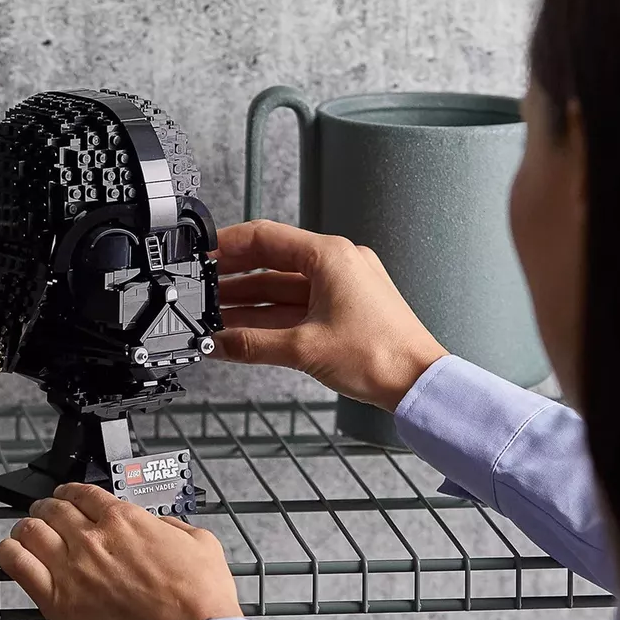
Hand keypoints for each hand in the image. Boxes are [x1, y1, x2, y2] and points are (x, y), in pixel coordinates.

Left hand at [0, 484, 241, 619]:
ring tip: (27, 531)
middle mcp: (93, 539)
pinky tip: (12, 552)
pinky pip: (17, 565)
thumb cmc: (199, 600)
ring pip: (30, 531)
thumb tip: (158, 526)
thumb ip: (172, 526)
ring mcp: (72, 569)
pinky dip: (10, 553)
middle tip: (46, 513)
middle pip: (53, 509)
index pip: (84, 493)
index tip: (68, 497)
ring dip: (27, 527)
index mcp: (126, 520)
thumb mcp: (201, 542)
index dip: (71, 492)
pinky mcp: (57, 602)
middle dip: (47, 507)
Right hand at [213, 220, 447, 410]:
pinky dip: (269, 318)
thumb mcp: (304, 348)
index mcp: (330, 256)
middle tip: (201, 290)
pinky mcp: (343, 311)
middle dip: (232, 279)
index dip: (227, 246)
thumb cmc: (382, 355)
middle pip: (271, 263)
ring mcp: (340, 288)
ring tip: (214, 315)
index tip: (202, 258)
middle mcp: (336, 265)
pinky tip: (242, 331)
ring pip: (282, 289)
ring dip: (248, 303)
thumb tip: (218, 344)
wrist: (418, 382)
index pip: (265, 238)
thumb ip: (252, 345)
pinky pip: (296, 307)